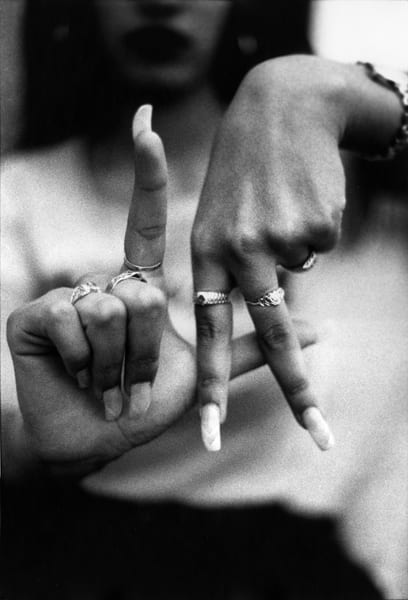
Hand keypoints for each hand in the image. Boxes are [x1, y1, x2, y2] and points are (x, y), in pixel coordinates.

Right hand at [7, 105, 318, 473]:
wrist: (90, 439)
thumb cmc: (146, 403)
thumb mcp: (203, 369)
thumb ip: (252, 345)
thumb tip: (318, 330)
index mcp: (139, 286)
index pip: (146, 224)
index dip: (147, 177)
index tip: (146, 122)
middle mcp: (104, 283)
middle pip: (144, 296)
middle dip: (144, 357)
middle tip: (134, 387)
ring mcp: (67, 297)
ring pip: (113, 311)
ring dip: (117, 368)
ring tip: (106, 387)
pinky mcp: (34, 317)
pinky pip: (73, 325)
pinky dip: (84, 367)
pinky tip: (74, 378)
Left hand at [191, 56, 354, 450]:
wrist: (281, 108)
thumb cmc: (247, 170)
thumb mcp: (223, 215)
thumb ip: (240, 271)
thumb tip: (288, 320)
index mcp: (206, 252)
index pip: (209, 332)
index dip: (210, 384)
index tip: (208, 433)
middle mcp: (240, 250)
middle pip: (272, 332)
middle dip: (297, 388)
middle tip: (319, 434)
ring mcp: (279, 238)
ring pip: (304, 270)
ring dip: (299, 242)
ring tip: (281, 198)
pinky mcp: (314, 224)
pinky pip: (323, 244)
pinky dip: (317, 224)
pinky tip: (300, 190)